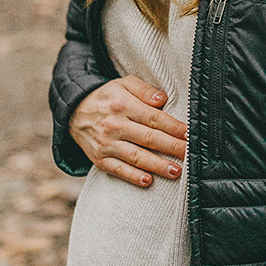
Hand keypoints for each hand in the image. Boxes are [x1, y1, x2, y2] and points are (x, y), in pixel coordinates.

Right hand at [69, 76, 186, 185]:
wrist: (74, 112)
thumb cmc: (108, 98)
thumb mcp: (123, 84)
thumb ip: (144, 89)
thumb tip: (162, 99)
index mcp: (123, 105)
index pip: (154, 118)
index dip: (174, 127)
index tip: (190, 134)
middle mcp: (114, 125)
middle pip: (149, 138)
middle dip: (172, 147)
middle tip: (190, 154)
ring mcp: (106, 144)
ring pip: (136, 156)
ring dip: (157, 165)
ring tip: (176, 171)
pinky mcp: (99, 159)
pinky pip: (118, 170)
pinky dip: (132, 176)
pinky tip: (148, 181)